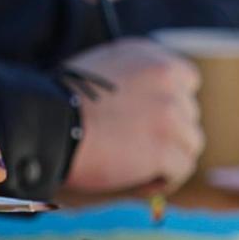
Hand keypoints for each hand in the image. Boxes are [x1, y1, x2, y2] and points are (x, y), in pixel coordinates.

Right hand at [59, 38, 202, 192]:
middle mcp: (166, 79)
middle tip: (139, 150)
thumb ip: (136, 79)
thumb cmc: (63, 103)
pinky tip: (138, 182)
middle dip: (169, 134)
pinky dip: (162, 180)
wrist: (49, 124)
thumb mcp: (102, 69)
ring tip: (137, 169)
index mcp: (150, 57)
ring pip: (190, 144)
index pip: (186, 81)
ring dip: (168, 158)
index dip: (172, 105)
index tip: (153, 122)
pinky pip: (181, 169)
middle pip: (189, 115)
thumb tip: (152, 108)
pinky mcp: (166, 147)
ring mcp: (170, 113)